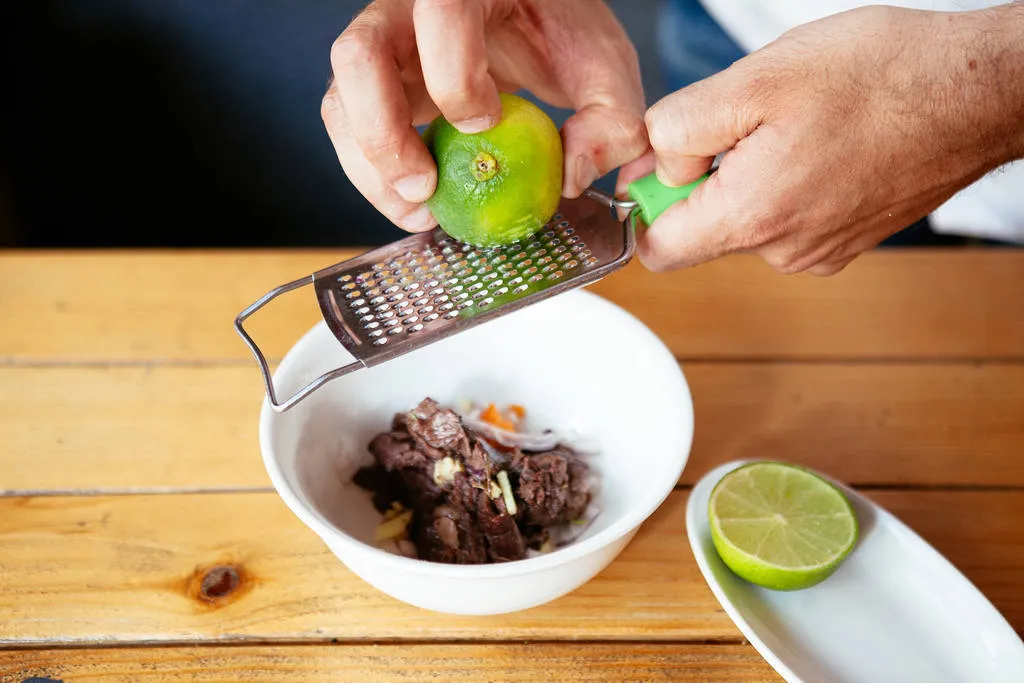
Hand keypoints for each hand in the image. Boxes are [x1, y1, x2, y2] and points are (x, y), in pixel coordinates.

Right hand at [322, 0, 647, 232]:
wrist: (529, 14)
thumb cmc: (561, 30)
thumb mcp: (604, 65)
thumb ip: (610, 117)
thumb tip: (572, 176)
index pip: (439, 14)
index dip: (454, 76)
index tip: (486, 124)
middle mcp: (408, 8)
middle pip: (359, 55)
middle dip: (384, 131)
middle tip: (426, 187)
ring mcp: (383, 46)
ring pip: (340, 99)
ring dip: (369, 166)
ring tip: (419, 210)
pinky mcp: (374, 85)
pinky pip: (349, 128)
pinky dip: (373, 175)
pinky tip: (416, 203)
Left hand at [624, 4, 1023, 274]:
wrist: (979, 92)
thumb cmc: (880, 78)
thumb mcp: (755, 80)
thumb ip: (680, 129)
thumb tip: (653, 167)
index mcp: (751, 217)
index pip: (657, 249)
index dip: (645, 202)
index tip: (663, 162)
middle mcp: (783, 251)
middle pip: (701, 232)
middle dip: (702, 179)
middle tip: (740, 123)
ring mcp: (820, 251)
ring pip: (746, 222)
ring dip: (747, 177)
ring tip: (793, 127)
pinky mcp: (846, 240)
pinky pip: (789, 220)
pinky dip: (787, 184)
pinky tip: (819, 143)